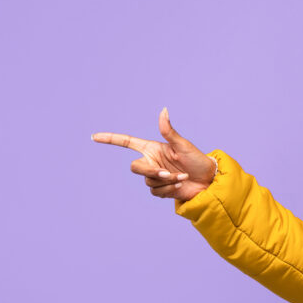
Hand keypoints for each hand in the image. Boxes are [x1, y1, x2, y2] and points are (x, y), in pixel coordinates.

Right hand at [91, 108, 216, 201]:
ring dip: (166, 182)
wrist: (208, 181)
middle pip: (135, 167)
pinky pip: (156, 192)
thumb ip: (169, 131)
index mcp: (152, 148)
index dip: (111, 139)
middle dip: (150, 171)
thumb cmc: (197, 160)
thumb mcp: (183, 145)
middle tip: (167, 173)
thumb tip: (163, 110)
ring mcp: (155, 176)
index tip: (94, 137)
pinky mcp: (160, 190)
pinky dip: (169, 190)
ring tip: (182, 178)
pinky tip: (181, 185)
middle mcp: (151, 161)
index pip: (127, 142)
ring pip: (148, 181)